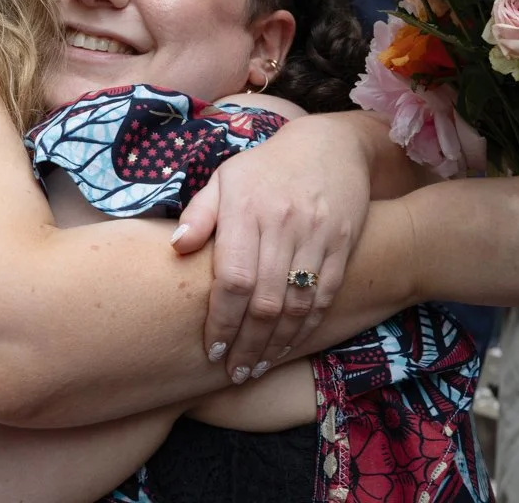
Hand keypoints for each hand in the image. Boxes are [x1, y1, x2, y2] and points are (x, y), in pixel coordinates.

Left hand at [174, 114, 367, 382]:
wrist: (330, 146)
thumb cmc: (265, 168)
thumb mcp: (226, 178)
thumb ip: (201, 214)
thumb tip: (176, 248)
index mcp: (246, 210)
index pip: (233, 279)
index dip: (222, 320)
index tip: (212, 350)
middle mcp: (282, 225)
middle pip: (265, 300)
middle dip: (247, 344)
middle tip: (234, 372)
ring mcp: (317, 236)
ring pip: (297, 304)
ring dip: (277, 344)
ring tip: (257, 367)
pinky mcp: (343, 245)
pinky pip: (324, 295)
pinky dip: (307, 327)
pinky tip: (289, 346)